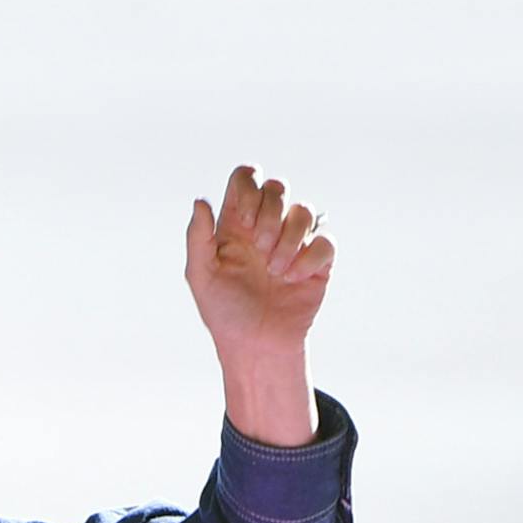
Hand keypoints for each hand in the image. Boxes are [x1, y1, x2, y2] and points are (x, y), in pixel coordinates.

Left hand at [185, 166, 334, 445]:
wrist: (255, 345)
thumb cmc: (224, 312)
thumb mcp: (201, 277)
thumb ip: (197, 238)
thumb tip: (200, 200)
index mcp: (236, 223)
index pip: (245, 178)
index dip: (249, 189)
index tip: (245, 222)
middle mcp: (265, 226)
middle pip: (277, 187)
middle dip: (269, 216)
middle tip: (260, 251)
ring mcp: (293, 241)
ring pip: (305, 210)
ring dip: (288, 240)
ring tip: (275, 272)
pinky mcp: (317, 260)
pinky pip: (325, 239)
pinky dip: (309, 257)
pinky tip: (293, 279)